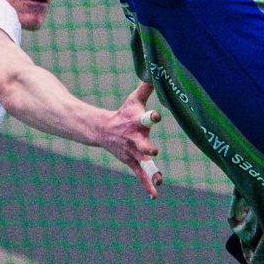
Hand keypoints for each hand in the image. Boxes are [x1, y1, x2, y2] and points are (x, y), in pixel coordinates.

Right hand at [99, 83, 162, 198]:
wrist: (104, 130)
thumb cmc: (124, 112)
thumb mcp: (134, 99)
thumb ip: (147, 87)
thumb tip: (157, 67)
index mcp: (136, 121)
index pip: (143, 117)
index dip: (149, 116)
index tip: (154, 116)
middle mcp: (134, 138)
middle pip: (141, 144)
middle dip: (147, 147)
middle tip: (154, 150)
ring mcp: (132, 152)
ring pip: (142, 162)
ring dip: (150, 170)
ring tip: (159, 180)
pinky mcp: (132, 162)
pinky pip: (141, 174)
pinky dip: (147, 185)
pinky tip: (155, 196)